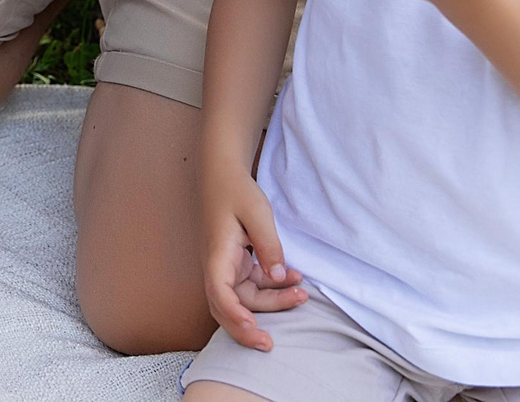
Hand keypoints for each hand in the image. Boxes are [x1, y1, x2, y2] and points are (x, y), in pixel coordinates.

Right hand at [201, 165, 305, 351]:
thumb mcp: (258, 213)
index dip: (235, 316)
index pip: (219, 294)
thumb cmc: (237, 192)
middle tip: (271, 344)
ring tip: (302, 294)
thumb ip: (269, 246)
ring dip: (272, 303)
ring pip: (246, 300)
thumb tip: (278, 276)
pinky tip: (294, 278)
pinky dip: (274, 288)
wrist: (224, 175)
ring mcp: (228, 267)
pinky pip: (254, 287)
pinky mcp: (238, 265)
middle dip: (248, 329)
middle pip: (229, 307)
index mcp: (217, 255)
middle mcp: (218, 266)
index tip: (254, 329)